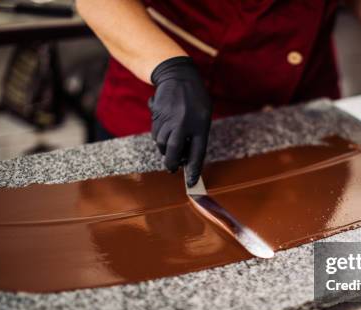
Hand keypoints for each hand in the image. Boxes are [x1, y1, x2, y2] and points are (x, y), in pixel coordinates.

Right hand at [149, 56, 211, 186]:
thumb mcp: (203, 116)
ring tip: (172, 146)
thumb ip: (197, 135)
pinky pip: (157, 134)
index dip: (194, 170)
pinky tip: (166, 132)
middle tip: (172, 168)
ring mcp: (169, 120)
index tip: (191, 182)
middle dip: (172, 163)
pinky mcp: (158, 117)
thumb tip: (186, 155)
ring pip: (163, 144)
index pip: (197, 153)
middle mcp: (184, 124)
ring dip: (166, 150)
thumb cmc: (195, 98)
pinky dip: (160, 139)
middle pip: (174, 151)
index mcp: (200, 125)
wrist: (178, 76)